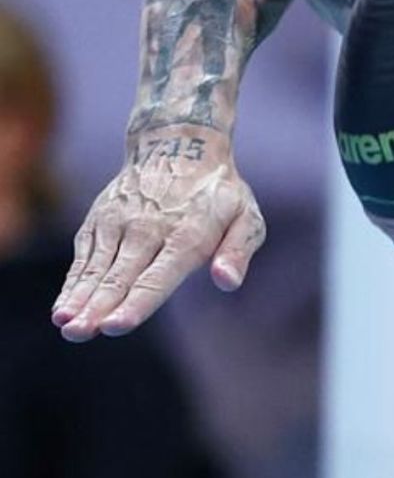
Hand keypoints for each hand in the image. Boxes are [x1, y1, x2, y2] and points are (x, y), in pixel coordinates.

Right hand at [52, 128, 265, 341]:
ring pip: (97, 269)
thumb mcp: (246, 217)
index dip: (137, 303)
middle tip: (79, 333)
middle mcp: (148, 229)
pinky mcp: (99, 220)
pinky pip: (84, 257)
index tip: (117, 326)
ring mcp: (119, 223)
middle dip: (100, 307)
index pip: (157, 276)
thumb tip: (226, 282)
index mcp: (187, 235)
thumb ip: (237, 251)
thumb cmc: (217, 193)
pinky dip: (73, 283)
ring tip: (66, 327)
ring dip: (79, 299)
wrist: (178, 144)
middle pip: (121, 276)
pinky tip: (62, 309)